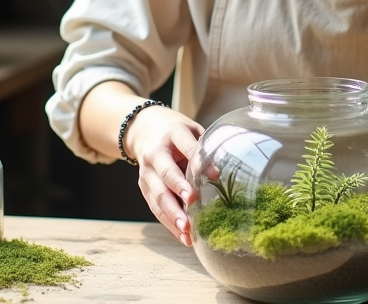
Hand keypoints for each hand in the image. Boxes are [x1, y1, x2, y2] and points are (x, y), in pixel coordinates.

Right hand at [125, 106, 203, 246]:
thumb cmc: (176, 132)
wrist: (142, 130)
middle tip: (192, 201)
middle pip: (166, 173)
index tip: (215, 175)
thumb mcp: (190, 130)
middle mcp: (156, 153)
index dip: (200, 160)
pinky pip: (156, 208)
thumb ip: (204, 147)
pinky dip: (169, 224)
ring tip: (187, 230)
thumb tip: (225, 171)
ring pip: (158, 195)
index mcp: (173, 134)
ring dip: (173, 214)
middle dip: (179, 188)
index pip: (187, 146)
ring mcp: (147, 172)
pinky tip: (184, 237)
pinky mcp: (144, 188)